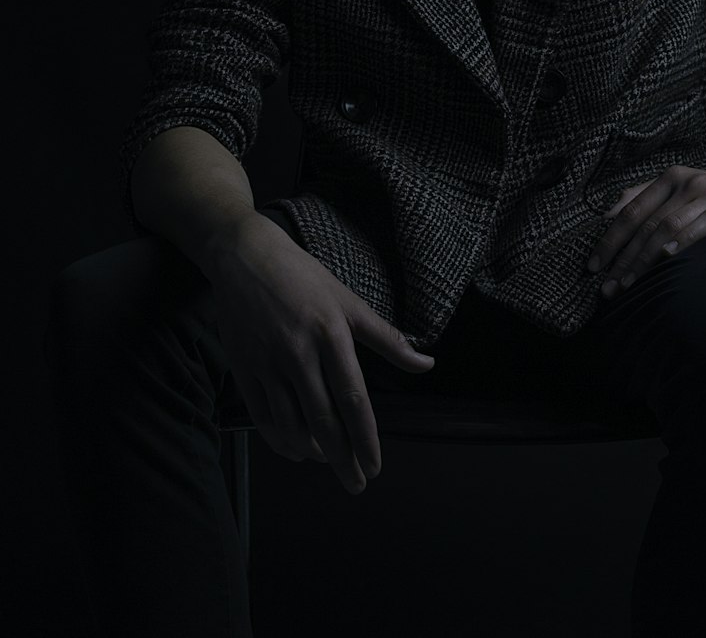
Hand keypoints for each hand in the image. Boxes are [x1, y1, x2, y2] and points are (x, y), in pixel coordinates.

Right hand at [209, 212, 434, 493]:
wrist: (245, 257)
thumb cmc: (304, 277)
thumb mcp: (349, 301)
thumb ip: (387, 338)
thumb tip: (426, 363)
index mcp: (331, 335)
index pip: (353, 399)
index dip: (365, 438)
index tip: (375, 466)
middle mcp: (299, 353)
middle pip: (324, 420)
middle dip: (342, 459)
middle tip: (356, 483)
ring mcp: (267, 363)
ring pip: (291, 424)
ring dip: (313, 452)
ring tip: (331, 464)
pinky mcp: (243, 367)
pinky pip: (263, 416)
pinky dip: (280, 440)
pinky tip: (296, 450)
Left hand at [586, 162, 705, 296]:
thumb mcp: (682, 191)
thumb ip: (647, 198)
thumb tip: (607, 214)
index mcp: (670, 178)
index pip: (631, 210)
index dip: (609, 239)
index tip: (593, 266)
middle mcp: (686, 182)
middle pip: (645, 222)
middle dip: (622, 258)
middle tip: (607, 287)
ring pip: (667, 226)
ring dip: (644, 258)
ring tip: (629, 284)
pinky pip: (701, 226)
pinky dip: (681, 242)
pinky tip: (667, 259)